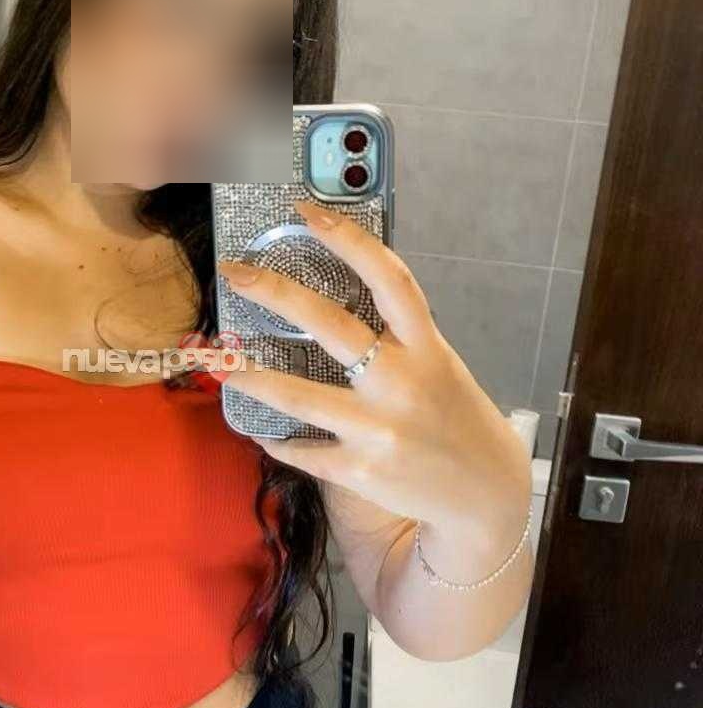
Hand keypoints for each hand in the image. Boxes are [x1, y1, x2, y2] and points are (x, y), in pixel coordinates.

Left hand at [217, 199, 532, 576]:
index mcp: (427, 348)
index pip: (389, 279)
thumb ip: (398, 340)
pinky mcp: (359, 471)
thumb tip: (333, 307)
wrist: (485, 496)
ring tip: (222, 365)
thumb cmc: (454, 420)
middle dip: (276, 292)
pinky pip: (301, 449)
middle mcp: (402, 383)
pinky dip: (279, 439)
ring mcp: (378, 430)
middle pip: (330, 324)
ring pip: (297, 396)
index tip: (307, 211)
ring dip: (251, 378)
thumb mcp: (439, 367)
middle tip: (235, 271)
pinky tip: (265, 432)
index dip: (348, 239)